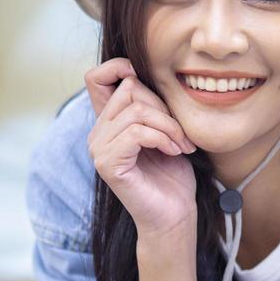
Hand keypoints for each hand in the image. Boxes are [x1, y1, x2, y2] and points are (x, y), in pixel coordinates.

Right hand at [85, 58, 197, 238]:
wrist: (174, 213)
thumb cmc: (172, 173)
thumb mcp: (166, 129)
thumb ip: (153, 104)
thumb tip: (149, 73)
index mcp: (109, 121)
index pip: (96, 77)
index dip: (120, 67)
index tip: (155, 84)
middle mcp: (97, 132)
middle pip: (129, 89)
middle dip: (164, 107)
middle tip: (183, 134)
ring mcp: (98, 148)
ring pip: (136, 111)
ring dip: (169, 126)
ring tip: (182, 145)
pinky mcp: (107, 164)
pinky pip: (137, 133)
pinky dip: (163, 138)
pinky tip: (174, 152)